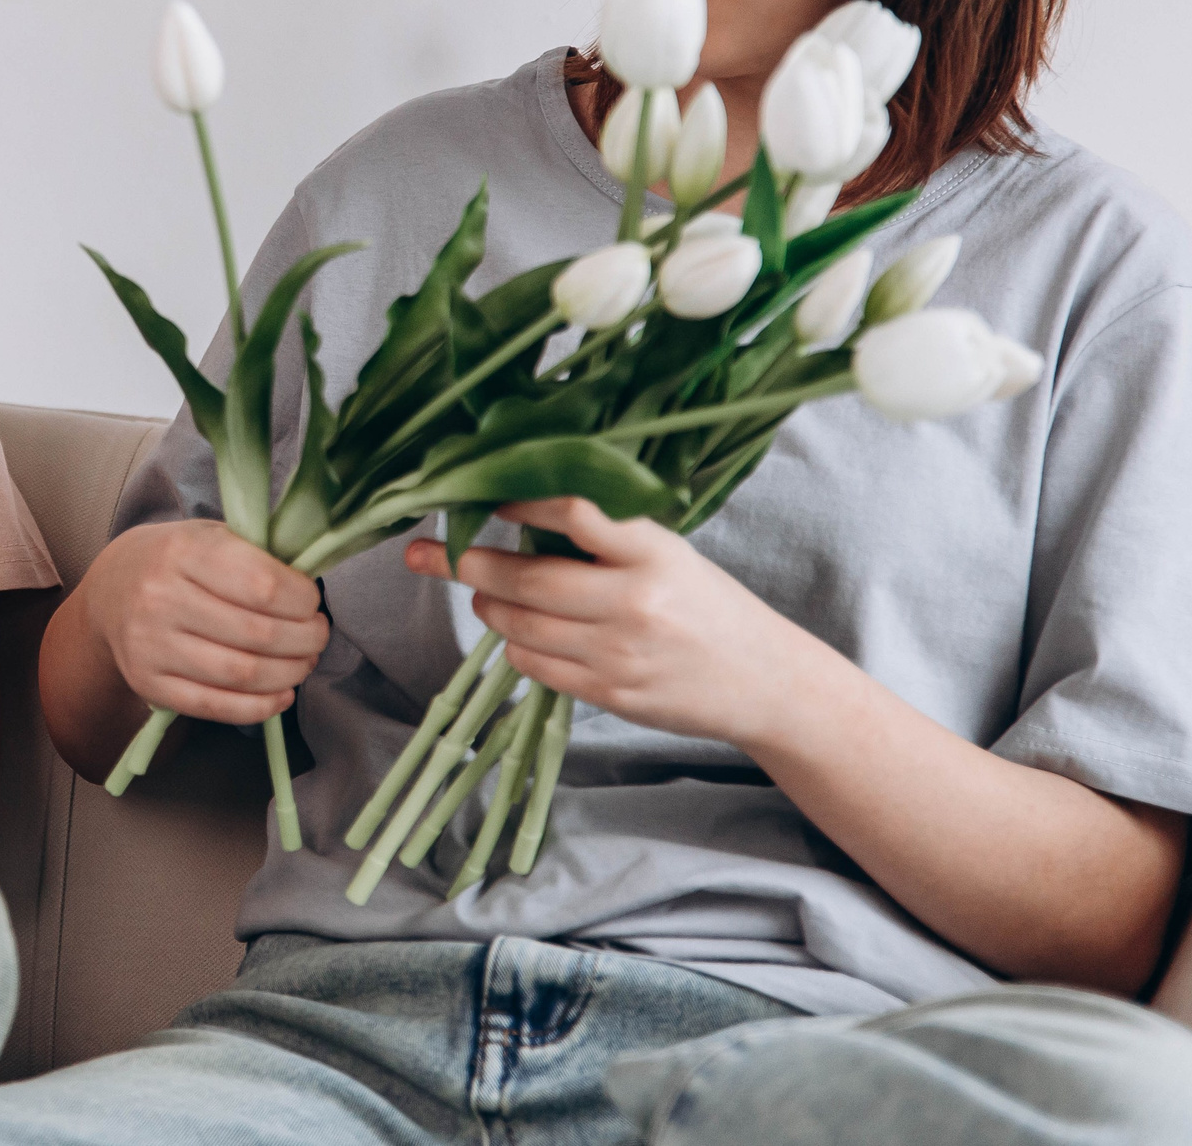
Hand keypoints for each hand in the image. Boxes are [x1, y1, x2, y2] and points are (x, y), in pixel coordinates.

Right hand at [78, 518, 328, 723]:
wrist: (111, 590)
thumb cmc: (176, 561)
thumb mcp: (209, 535)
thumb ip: (256, 555)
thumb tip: (310, 592)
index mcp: (184, 551)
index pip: (263, 585)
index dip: (302, 600)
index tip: (312, 602)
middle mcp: (161, 598)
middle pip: (259, 634)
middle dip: (305, 640)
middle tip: (318, 636)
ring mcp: (151, 645)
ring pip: (242, 674)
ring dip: (290, 673)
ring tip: (304, 662)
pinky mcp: (148, 684)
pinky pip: (216, 706)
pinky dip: (260, 707)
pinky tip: (281, 693)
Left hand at [409, 495, 828, 748]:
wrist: (764, 680)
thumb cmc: (707, 605)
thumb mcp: (669, 555)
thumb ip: (606, 539)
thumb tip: (517, 513)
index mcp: (654, 552)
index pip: (575, 512)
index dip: (520, 503)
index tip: (482, 495)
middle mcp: (635, 602)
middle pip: (528, 578)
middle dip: (467, 563)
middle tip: (427, 552)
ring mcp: (620, 654)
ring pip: (522, 625)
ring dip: (488, 605)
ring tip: (482, 592)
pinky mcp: (611, 695)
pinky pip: (537, 666)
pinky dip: (516, 646)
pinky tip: (519, 633)